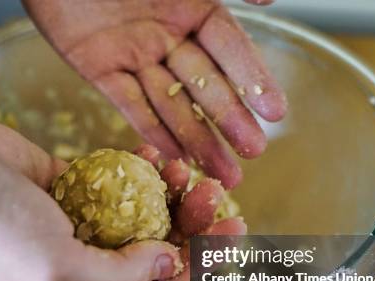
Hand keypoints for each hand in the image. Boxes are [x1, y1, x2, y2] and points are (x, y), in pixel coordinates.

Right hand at [0, 114, 245, 280]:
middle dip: (191, 229)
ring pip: (141, 214)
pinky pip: (117, 181)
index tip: (226, 241)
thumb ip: (117, 276)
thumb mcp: (54, 267)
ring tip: (186, 173)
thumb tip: (168, 265)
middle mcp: (83, 261)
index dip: (195, 271)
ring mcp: (78, 221)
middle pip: (154, 252)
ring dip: (170, 196)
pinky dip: (139, 170)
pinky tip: (154, 156)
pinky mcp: (71, 184)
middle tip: (217, 198)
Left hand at [23, 0, 285, 188]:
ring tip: (221, 171)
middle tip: (253, 153)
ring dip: (195, 137)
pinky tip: (174, 154)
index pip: (231, 49)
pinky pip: (128, 102)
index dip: (253, 80)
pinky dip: (150, 127)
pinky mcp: (98, 67)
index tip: (276, 114)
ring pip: (170, 102)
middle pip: (204, 85)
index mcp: (193, 6)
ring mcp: (134, 54)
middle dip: (229, 121)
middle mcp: (168, 35)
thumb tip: (271, 1)